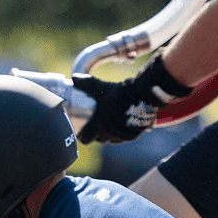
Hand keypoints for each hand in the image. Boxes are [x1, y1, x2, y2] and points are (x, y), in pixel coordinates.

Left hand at [72, 50, 191, 144]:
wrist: (143, 95)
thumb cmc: (119, 92)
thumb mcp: (100, 87)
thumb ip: (86, 83)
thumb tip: (74, 77)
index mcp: (100, 125)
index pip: (86, 138)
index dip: (83, 136)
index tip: (82, 132)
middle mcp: (110, 133)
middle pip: (99, 139)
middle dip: (96, 134)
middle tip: (95, 126)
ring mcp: (122, 135)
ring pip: (112, 139)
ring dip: (108, 135)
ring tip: (107, 127)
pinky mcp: (133, 134)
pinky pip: (123, 138)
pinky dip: (120, 134)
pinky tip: (119, 127)